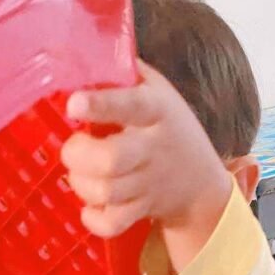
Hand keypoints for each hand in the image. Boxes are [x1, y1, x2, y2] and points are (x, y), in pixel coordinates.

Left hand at [61, 61, 230, 256]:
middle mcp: (154, 148)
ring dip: (81, 184)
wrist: (201, 183)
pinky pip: (112, 224)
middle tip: (74, 149)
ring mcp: (149, 183)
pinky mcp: (143, 210)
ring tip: (80, 174)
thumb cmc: (168, 127)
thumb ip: (126, 74)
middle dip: (79, 155)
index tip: (74, 105)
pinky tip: (91, 206)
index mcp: (157, 110)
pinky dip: (94, 219)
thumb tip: (81, 51)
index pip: (131, 104)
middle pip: (111, 160)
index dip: (100, 105)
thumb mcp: (158, 91)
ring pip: (106, 191)